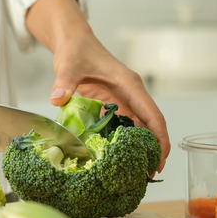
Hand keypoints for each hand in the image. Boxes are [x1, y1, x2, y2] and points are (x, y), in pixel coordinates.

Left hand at [25, 0, 169, 171]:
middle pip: (151, 126)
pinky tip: (117, 158)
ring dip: (139, 148)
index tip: (160, 159)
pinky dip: (124, 142)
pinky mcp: (113, 104)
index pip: (153, 115)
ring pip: (139, 128)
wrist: (73, 42)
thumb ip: (64, 81)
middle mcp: (131, 94)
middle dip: (153, 150)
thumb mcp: (68, 65)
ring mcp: (124, 99)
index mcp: (129, 85)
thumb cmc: (76, 50)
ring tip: (134, 173)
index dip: (159, 138)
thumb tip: (57, 98)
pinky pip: (123, 126)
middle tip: (147, 175)